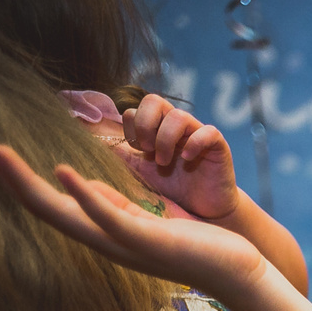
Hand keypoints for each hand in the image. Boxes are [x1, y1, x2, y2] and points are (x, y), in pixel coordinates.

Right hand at [0, 136, 267, 301]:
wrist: (237, 273)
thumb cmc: (193, 246)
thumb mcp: (142, 220)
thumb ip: (111, 206)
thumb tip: (79, 186)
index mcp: (102, 231)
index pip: (46, 201)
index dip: (13, 177)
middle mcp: (105, 240)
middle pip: (42, 207)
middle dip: (4, 176)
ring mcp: (124, 244)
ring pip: (65, 213)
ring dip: (28, 183)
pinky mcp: (150, 242)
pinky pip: (110, 218)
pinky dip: (85, 196)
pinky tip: (63, 171)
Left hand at [119, 94, 239, 219]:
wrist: (202, 210)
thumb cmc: (173, 188)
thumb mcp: (141, 170)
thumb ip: (122, 154)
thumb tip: (94, 142)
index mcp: (156, 127)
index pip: (136, 108)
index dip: (132, 126)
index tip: (138, 150)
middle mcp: (175, 126)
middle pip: (154, 101)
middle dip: (145, 125)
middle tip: (147, 150)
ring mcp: (197, 133)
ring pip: (178, 116)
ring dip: (165, 139)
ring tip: (164, 162)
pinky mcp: (218, 145)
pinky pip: (207, 132)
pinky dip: (194, 144)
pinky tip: (186, 160)